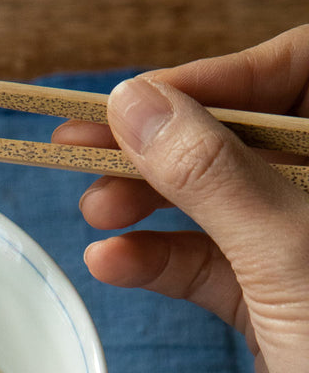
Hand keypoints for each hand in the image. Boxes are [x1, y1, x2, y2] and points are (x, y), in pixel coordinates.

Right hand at [53, 25, 308, 372]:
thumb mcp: (285, 249)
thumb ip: (210, 172)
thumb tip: (133, 101)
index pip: (298, 67)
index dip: (218, 74)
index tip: (140, 97)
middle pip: (238, 133)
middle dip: (162, 143)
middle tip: (84, 147)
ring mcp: (299, 249)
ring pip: (213, 199)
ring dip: (146, 201)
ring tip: (94, 211)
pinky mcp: (271, 304)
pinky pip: (204, 265)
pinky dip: (155, 260)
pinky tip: (112, 263)